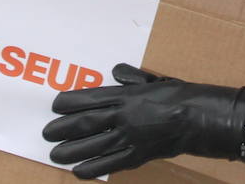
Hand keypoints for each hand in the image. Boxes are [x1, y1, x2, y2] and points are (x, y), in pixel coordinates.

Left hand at [42, 64, 244, 178]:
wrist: (198, 118)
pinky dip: (93, 168)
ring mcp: (130, 138)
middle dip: (63, 129)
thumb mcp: (153, 79)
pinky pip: (111, 163)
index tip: (54, 105)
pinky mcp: (138, 155)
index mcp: (127, 95)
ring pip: (94, 146)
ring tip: (54, 154)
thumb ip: (131, 77)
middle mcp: (125, 116)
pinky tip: (78, 171)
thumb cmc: (178, 95)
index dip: (70, 102)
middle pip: (87, 123)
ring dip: (71, 151)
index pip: (91, 98)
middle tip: (46, 132)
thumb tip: (115, 72)